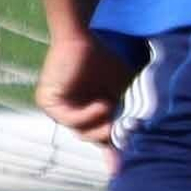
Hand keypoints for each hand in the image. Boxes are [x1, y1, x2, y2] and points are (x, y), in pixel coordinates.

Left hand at [35, 32, 138, 148]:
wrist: (82, 37)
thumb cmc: (103, 60)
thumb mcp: (123, 90)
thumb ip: (129, 112)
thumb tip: (141, 132)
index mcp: (89, 114)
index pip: (102, 137)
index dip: (116, 147)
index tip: (128, 153)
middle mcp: (73, 114)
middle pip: (92, 138)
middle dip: (110, 136)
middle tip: (124, 128)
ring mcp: (59, 110)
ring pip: (81, 132)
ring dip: (99, 125)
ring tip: (111, 107)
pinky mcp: (48, 102)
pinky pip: (68, 119)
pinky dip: (86, 115)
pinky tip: (102, 105)